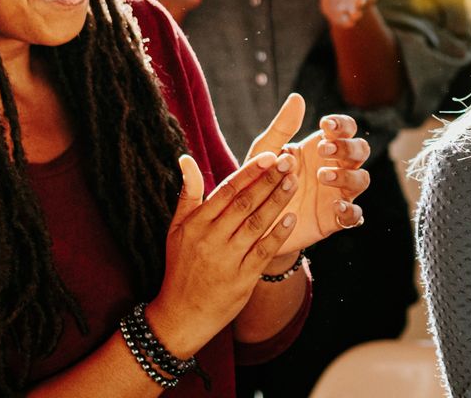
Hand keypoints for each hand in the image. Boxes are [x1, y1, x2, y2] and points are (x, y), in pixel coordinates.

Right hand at [149, 151, 300, 356]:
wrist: (181, 315)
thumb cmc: (181, 266)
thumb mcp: (177, 229)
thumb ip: (188, 194)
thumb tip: (186, 159)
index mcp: (195, 224)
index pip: (227, 191)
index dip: (249, 172)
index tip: (269, 155)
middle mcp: (210, 239)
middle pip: (245, 204)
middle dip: (269, 180)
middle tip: (289, 161)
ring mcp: (227, 260)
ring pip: (257, 224)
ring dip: (278, 201)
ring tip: (294, 182)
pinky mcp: (242, 279)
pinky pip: (264, 252)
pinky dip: (278, 234)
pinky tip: (292, 218)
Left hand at [244, 94, 369, 256]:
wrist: (250, 223)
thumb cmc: (260, 182)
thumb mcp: (265, 154)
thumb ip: (281, 128)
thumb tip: (297, 97)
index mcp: (320, 148)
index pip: (345, 129)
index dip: (342, 125)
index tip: (326, 125)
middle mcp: (334, 168)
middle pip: (360, 151)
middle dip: (347, 147)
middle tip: (324, 150)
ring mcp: (337, 194)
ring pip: (362, 179)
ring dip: (348, 176)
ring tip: (322, 176)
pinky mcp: (333, 221)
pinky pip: (355, 216)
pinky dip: (351, 211)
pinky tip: (337, 207)